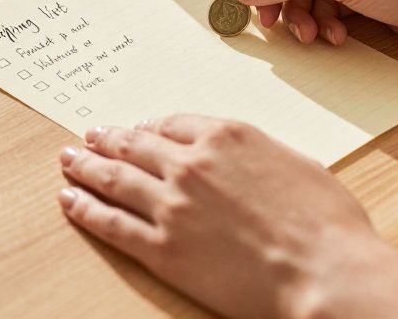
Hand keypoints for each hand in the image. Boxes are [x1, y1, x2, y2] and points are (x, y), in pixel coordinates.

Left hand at [57, 116, 397, 318]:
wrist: (325, 272)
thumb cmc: (328, 225)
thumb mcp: (298, 164)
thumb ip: (259, 154)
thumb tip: (245, 158)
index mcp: (228, 136)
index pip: (173, 124)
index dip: (150, 127)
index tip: (137, 130)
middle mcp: (192, 164)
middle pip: (135, 145)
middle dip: (108, 139)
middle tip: (90, 136)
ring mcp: (172, 205)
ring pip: (115, 179)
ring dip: (86, 167)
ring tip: (69, 160)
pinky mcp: (162, 249)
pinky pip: (112, 223)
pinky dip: (86, 209)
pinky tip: (71, 201)